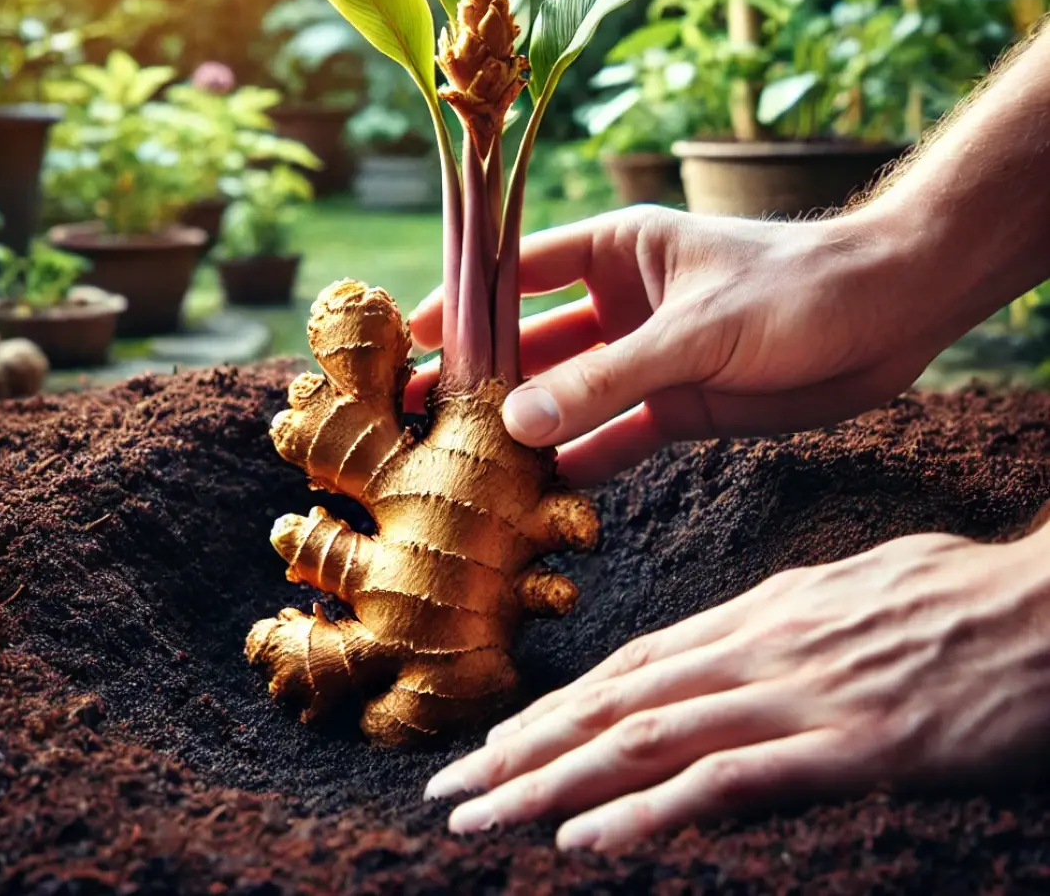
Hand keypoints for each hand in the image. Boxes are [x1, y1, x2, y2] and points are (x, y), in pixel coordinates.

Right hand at [409, 205, 953, 486]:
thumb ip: (608, 379)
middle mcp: (621, 305)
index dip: (463, 304)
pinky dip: (583, 464)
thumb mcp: (694, 330)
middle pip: (532, 344)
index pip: (518, 274)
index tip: (411, 340)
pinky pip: (615, 438)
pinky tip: (543, 494)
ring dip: (526, 428)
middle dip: (483, 378)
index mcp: (616, 252)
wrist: (889, 317)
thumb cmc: (795, 288)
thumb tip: (516, 423)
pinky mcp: (679, 405)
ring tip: (468, 466)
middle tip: (421, 417)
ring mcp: (647, 358)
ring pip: (568, 398)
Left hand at [422, 528, 1049, 850]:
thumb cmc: (951, 600)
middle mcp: (753, 649)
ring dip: (553, 780)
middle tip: (450, 784)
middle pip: (613, 701)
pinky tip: (585, 840)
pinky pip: (724, 781)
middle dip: (524, 746)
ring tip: (483, 814)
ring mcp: (792, 697)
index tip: (496, 739)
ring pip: (643, 738)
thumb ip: (774, 634)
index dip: (556, 705)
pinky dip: (647, 811)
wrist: (1038, 611)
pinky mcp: (842, 747)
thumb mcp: (844, 600)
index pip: (628, 665)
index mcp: (755, 614)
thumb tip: (720, 662)